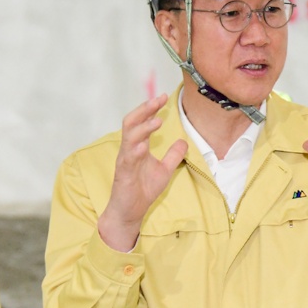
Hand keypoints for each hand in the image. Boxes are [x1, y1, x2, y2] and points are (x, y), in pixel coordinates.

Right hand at [98, 94, 188, 250]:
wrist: (130, 211)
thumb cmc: (143, 189)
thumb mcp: (164, 170)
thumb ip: (173, 155)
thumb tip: (184, 141)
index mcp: (138, 146)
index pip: (143, 122)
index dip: (151, 109)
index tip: (163, 97)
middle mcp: (129, 149)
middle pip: (132, 122)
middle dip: (144, 109)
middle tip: (158, 99)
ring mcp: (125, 160)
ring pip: (128, 137)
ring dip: (143, 128)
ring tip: (157, 120)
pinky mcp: (123, 173)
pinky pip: (127, 158)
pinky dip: (135, 150)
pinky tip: (144, 145)